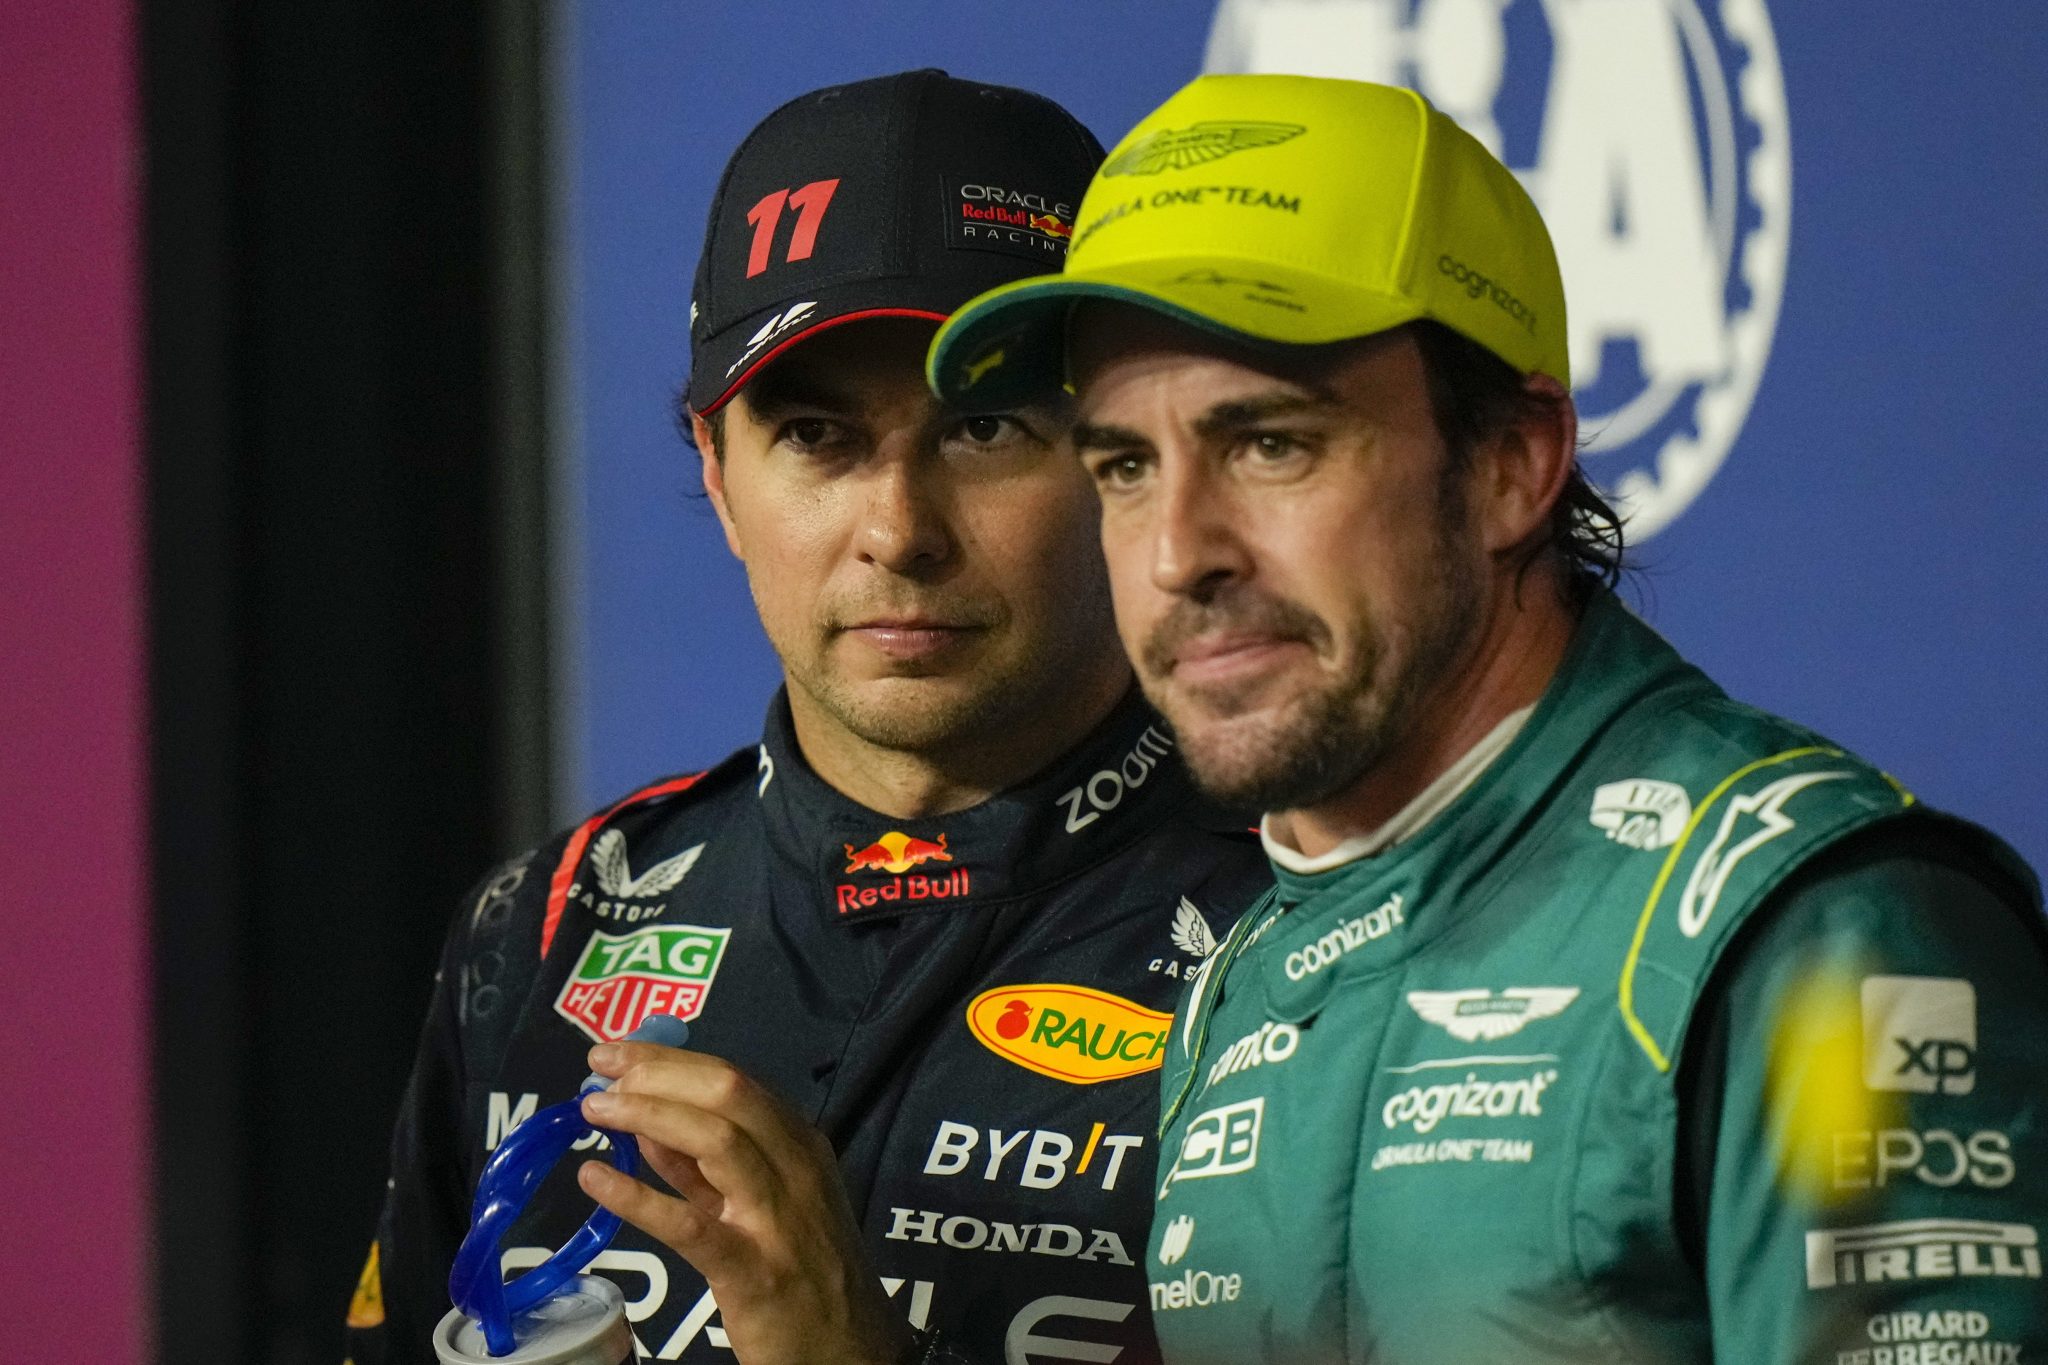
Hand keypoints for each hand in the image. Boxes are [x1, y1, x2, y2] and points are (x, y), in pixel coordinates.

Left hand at [577, 1042, 911, 1364]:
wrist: (849, 1350)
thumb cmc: (806, 1270)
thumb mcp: (765, 1205)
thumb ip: (705, 1167)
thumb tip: (646, 1124)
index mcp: (800, 1145)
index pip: (735, 1080)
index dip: (670, 1059)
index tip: (618, 1051)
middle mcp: (796, 1169)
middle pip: (729, 1094)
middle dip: (658, 1072)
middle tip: (601, 1068)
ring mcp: (778, 1219)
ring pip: (717, 1140)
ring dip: (648, 1114)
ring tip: (595, 1109)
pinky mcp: (755, 1272)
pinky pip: (691, 1225)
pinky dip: (638, 1197)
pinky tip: (596, 1179)